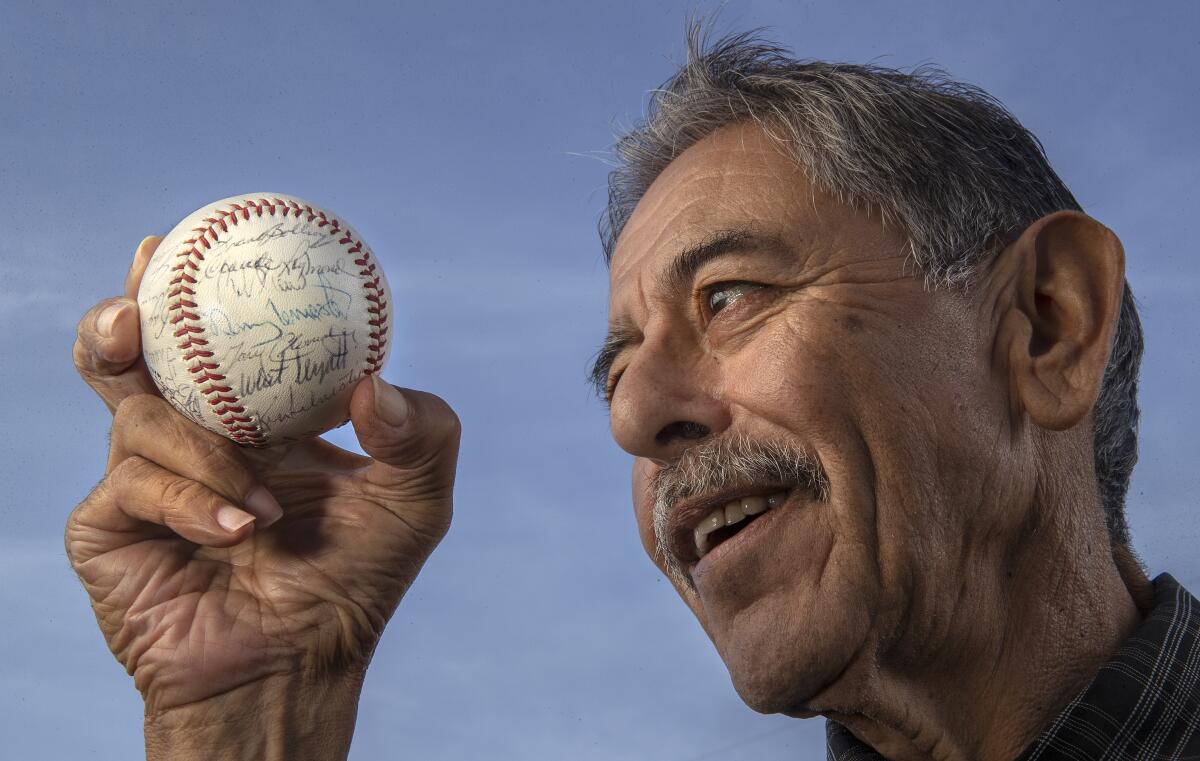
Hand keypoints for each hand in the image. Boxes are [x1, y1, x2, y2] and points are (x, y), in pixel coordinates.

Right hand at [66, 236, 458, 757]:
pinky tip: (235, 528)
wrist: (297, 668)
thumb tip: (376, 383)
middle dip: (127, 322)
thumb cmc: (354, 582)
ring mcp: (147, 479)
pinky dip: (189, 498)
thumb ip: (423, 434)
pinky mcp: (110, 527)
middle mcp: (193, 438)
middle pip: (137, 358)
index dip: (191, 288)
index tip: (183, 242)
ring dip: (203, 447)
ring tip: (260, 501)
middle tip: (138, 309)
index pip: (213, 340)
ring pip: (137, 416)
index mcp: (253, 419)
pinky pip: (133, 483)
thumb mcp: (415, 501)